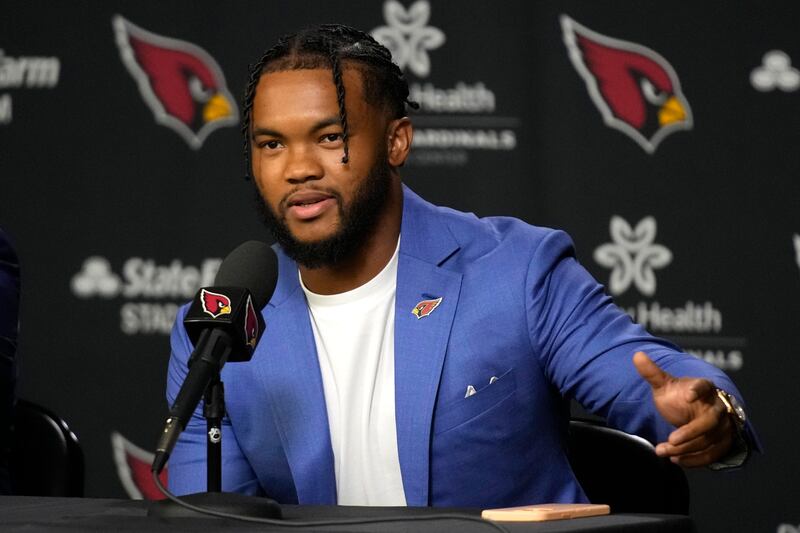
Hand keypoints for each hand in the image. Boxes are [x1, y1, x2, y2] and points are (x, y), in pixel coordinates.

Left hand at [633, 351, 734, 466]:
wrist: (694, 413)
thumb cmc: (680, 397)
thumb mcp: (665, 385)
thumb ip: (652, 373)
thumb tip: (636, 355)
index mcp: (705, 388)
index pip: (705, 386)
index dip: (698, 390)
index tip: (688, 395)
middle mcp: (718, 407)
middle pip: (710, 421)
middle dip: (690, 432)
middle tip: (670, 439)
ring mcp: (723, 426)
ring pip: (709, 440)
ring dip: (687, 449)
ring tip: (662, 451)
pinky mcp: (723, 443)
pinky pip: (712, 455)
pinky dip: (695, 460)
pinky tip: (675, 460)